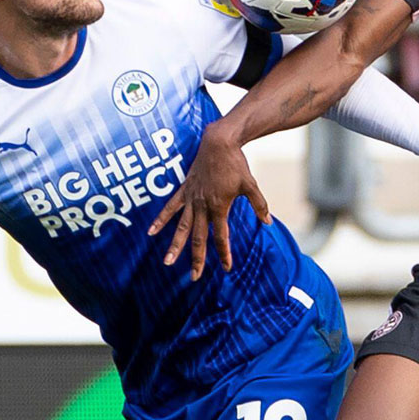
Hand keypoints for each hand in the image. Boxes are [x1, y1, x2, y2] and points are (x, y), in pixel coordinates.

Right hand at [147, 122, 271, 280]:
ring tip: (168, 262)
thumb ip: (259, 205)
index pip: (221, 237)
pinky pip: (170, 208)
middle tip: (195, 277)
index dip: (224, 253)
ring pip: (181, 228)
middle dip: (197, 259)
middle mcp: (203, 206)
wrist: (219, 142)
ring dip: (175, 246)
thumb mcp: (250, 185)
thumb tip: (267, 222)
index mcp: (220, 207)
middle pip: (199, 238)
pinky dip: (161, 220)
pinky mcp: (184, 190)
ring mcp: (191, 199)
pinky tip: (151, 232)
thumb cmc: (236, 163)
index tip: (227, 268)